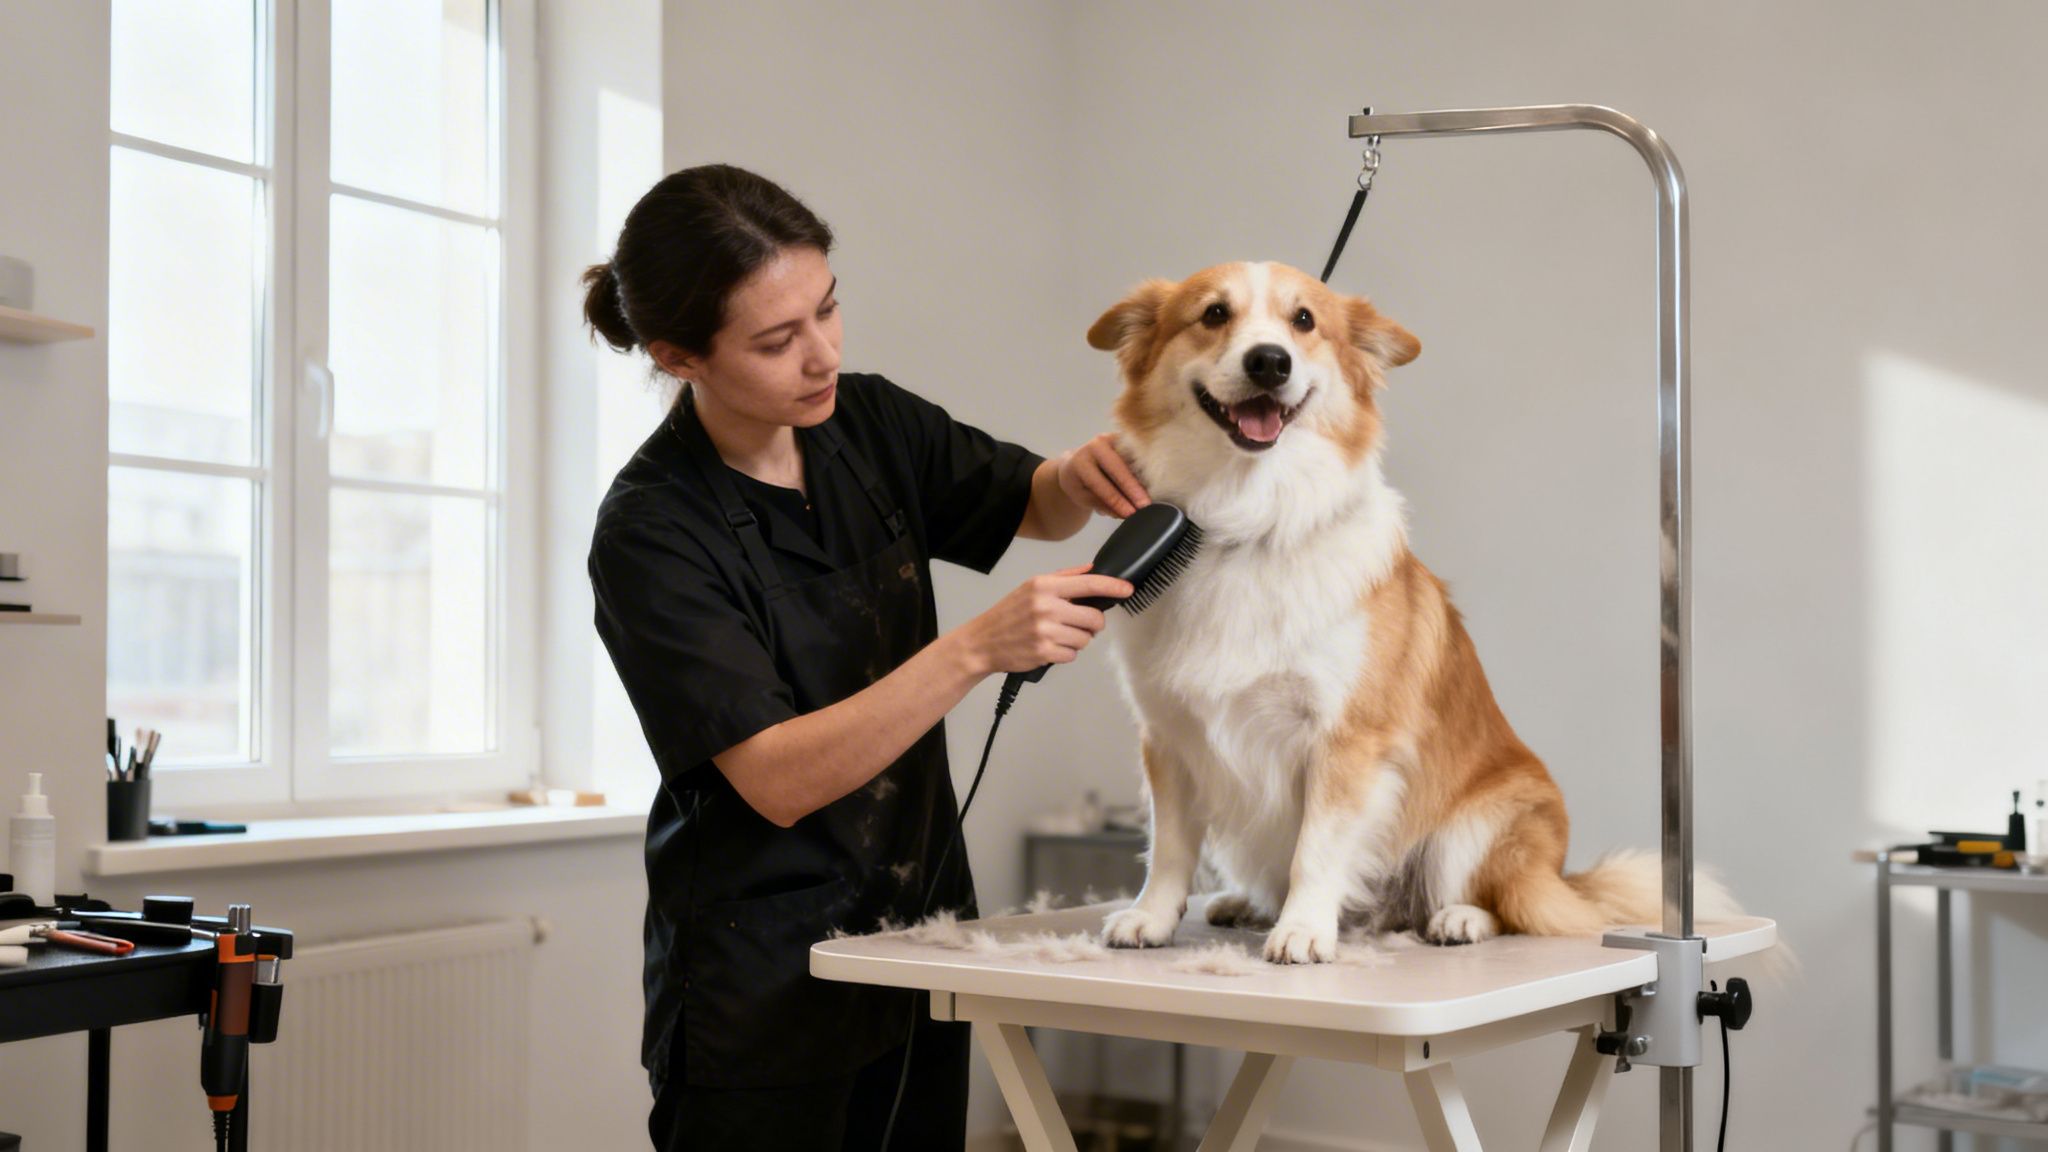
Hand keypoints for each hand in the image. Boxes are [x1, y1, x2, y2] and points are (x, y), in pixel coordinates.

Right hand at [965, 566, 1134, 673]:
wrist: (982, 642)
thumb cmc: (1009, 614)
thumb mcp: (1031, 587)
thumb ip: (1064, 578)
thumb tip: (1092, 569)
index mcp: (1044, 586)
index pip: (1088, 583)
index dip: (1113, 586)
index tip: (1128, 589)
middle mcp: (1046, 606)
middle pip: (1094, 618)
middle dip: (1093, 624)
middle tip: (1081, 625)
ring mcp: (1045, 630)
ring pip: (1085, 639)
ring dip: (1077, 640)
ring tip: (1057, 636)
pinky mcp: (1044, 652)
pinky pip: (1072, 655)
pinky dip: (1065, 654)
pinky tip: (1049, 647)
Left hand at [1057, 434, 1149, 518]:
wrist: (1078, 461)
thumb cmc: (1079, 482)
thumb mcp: (1083, 498)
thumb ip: (1103, 505)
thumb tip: (1126, 513)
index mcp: (1080, 460)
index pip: (1101, 483)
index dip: (1117, 500)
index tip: (1130, 513)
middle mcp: (1097, 444)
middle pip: (1119, 468)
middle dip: (1133, 489)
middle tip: (1146, 505)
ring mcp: (1112, 438)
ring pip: (1131, 460)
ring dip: (1142, 479)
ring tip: (1152, 497)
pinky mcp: (1125, 437)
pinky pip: (1138, 455)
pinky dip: (1145, 470)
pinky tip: (1152, 485)